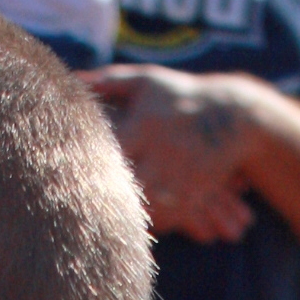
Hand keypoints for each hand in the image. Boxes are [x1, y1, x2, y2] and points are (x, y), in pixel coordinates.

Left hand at [85, 67, 255, 242]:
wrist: (231, 116)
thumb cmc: (180, 95)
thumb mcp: (147, 81)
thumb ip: (110, 81)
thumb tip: (74, 80)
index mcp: (144, 126)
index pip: (108, 152)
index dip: (88, 164)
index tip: (68, 173)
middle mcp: (161, 153)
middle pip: (124, 185)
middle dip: (105, 193)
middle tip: (81, 203)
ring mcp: (179, 177)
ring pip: (144, 204)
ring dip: (126, 209)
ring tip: (104, 216)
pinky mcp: (193, 193)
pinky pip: (167, 214)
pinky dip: (151, 217)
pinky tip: (135, 219)